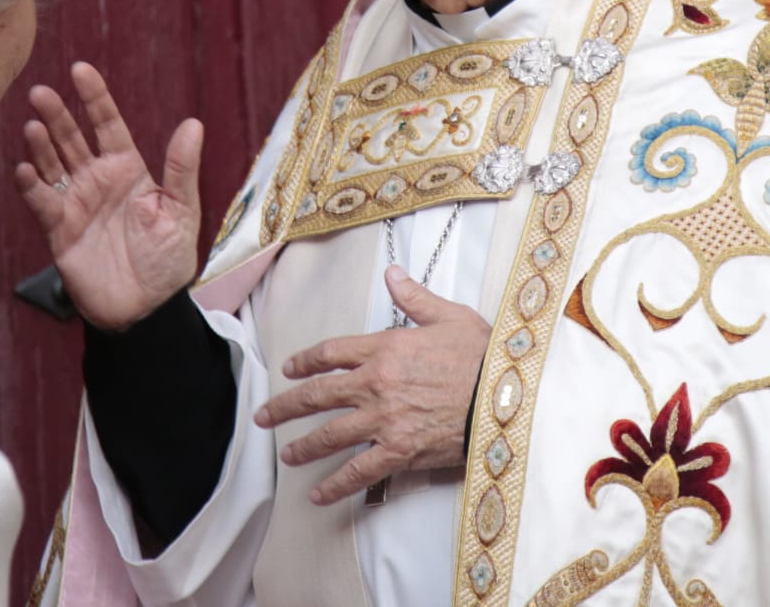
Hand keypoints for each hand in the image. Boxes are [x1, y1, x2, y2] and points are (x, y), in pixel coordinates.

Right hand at [12, 62, 203, 331]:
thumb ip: (181, 169)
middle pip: (72, 138)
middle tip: (40, 92)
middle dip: (57, 114)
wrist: (146, 308)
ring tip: (32, 125)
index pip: (108, 124)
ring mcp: (75, 203)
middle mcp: (97, 180)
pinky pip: (42, 202)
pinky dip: (31, 186)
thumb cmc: (167, 261)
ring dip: (40, 145)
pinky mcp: (59, 230)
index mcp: (128, 169)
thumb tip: (193, 124)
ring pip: (52, 164)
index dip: (94, 97)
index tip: (80, 70)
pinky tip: (24, 170)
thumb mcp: (181, 212)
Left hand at [253, 267, 490, 504]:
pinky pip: (359, 471)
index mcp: (385, 347)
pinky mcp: (399, 451)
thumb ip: (415, 297)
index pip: (331, 353)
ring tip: (286, 455)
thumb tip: (392, 275)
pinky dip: (335, 485)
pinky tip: (317, 495)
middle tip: (264, 416)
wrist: (505, 395)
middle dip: (285, 406)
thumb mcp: (450, 316)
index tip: (290, 368)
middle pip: (317, 395)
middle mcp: (376, 383)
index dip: (305, 361)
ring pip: (330, 435)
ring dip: (303, 446)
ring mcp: (384, 419)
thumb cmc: (483, 354)